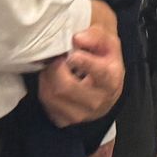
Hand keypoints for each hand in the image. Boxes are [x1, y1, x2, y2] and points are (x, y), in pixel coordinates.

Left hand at [39, 3, 123, 126]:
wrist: (106, 87)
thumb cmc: (105, 61)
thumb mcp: (107, 42)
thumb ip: (95, 36)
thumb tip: (77, 39)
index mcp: (111, 80)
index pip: (99, 74)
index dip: (85, 63)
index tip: (73, 55)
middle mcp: (97, 101)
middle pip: (66, 87)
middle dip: (56, 69)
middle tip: (57, 58)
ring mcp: (81, 114)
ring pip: (52, 96)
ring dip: (47, 78)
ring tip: (53, 67)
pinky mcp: (66, 121)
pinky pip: (46, 105)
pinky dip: (45, 90)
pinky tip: (52, 82)